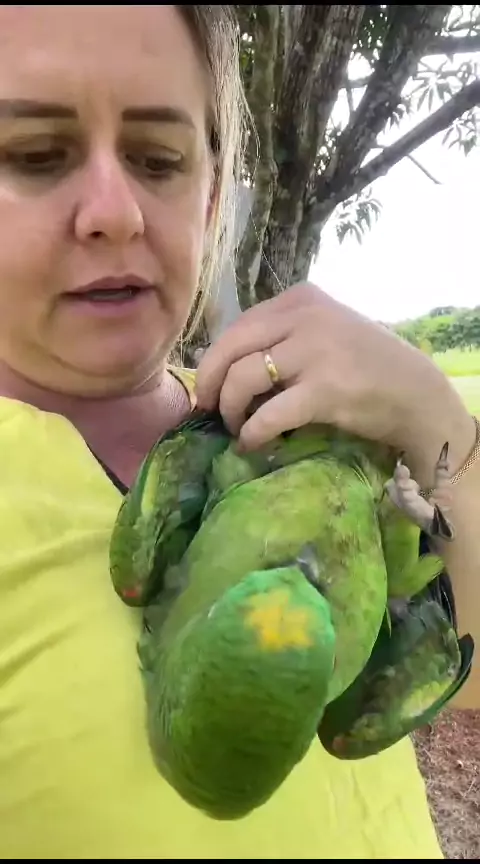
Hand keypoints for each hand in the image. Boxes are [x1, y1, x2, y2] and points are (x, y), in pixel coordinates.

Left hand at [195, 282, 468, 462]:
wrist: (416, 394)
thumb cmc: (367, 365)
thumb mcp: (324, 330)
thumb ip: (282, 336)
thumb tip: (225, 366)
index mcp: (301, 299)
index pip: (239, 326)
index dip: (214, 360)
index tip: (209, 386)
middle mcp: (305, 317)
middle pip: (231, 347)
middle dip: (210, 383)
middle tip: (208, 409)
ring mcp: (315, 352)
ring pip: (243, 379)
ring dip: (231, 410)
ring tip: (237, 428)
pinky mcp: (324, 390)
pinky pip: (268, 415)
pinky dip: (252, 434)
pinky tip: (253, 444)